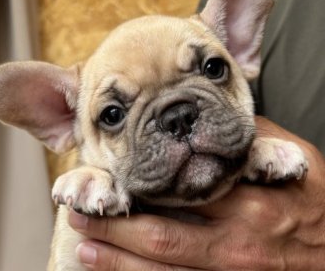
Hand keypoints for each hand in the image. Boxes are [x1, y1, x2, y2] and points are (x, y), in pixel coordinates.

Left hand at [69, 117, 324, 269]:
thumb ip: (250, 140)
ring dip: (121, 262)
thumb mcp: (295, 160)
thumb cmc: (320, 198)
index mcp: (249, 204)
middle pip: (164, 238)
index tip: (107, 180)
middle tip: (79, 216)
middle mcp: (236, 245)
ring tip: (85, 247)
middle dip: (117, 230)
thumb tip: (210, 123)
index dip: (140, 190)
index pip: (182, 195)